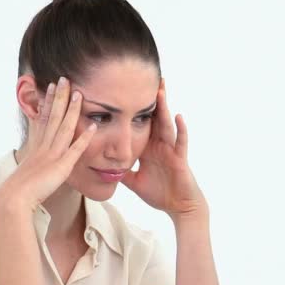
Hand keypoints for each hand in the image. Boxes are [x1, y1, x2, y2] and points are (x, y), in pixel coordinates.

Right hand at [0, 77, 96, 212]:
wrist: (13, 200)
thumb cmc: (18, 193)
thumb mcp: (26, 174)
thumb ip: (33, 167)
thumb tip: (33, 167)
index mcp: (36, 148)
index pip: (43, 119)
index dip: (48, 102)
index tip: (50, 87)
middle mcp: (44, 147)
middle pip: (53, 117)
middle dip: (59, 97)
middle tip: (63, 79)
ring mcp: (52, 155)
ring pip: (64, 127)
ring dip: (71, 110)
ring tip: (78, 93)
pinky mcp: (61, 167)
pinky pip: (75, 150)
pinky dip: (85, 138)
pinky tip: (94, 126)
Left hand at [121, 78, 207, 220]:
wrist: (178, 208)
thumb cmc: (161, 194)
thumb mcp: (135, 182)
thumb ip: (122, 172)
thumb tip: (103, 168)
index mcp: (149, 148)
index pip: (140, 124)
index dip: (134, 109)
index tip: (125, 92)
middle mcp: (160, 145)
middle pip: (154, 118)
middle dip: (151, 99)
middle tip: (146, 77)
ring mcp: (171, 150)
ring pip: (166, 124)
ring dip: (164, 107)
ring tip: (160, 89)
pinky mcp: (180, 159)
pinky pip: (181, 142)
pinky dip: (181, 129)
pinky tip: (178, 116)